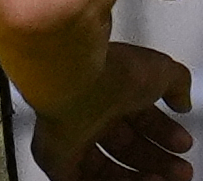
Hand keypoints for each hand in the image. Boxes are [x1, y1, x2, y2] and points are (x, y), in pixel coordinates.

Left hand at [33, 43, 192, 180]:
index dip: (163, 133)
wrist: (73, 77)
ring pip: (105, 169)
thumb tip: (181, 100)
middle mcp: (87, 114)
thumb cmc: (108, 69)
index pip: (137, 119)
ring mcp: (70, 137)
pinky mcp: (55, 158)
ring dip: (139, 178)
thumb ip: (176, 83)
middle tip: (180, 170)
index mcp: (108, 92)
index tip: (183, 143)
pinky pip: (82, 180)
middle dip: (157, 161)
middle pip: (124, 147)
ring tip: (163, 180)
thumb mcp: (159, 70)